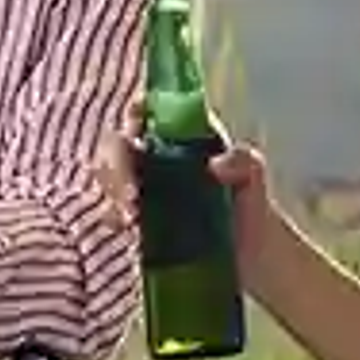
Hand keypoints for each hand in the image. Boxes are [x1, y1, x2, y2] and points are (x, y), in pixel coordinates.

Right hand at [99, 123, 284, 278]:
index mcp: (176, 134)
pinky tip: (129, 232)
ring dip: (113, 192)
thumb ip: (241, 160)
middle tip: (132, 195)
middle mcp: (151, 153)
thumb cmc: (249, 201)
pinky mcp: (134, 218)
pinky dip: (113, 217)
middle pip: (115, 145)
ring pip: (107, 176)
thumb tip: (214, 165)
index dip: (134, 112)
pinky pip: (110, 211)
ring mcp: (140, 186)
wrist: (250, 250)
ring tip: (132, 219)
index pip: (144, 109)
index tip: (136, 131)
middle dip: (116, 165)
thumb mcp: (253, 173)